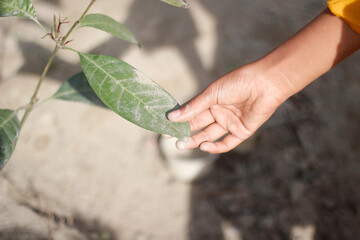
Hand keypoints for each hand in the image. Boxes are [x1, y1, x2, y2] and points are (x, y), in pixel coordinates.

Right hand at [168, 64, 285, 153]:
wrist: (265, 83)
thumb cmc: (237, 83)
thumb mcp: (211, 94)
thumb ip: (193, 107)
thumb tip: (172, 117)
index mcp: (211, 101)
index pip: (191, 113)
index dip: (179, 121)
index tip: (165, 128)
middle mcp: (219, 112)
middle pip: (199, 126)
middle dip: (185, 133)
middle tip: (173, 140)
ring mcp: (231, 123)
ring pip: (210, 135)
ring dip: (196, 141)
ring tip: (183, 145)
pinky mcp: (242, 131)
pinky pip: (227, 143)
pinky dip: (216, 147)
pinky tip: (204, 146)